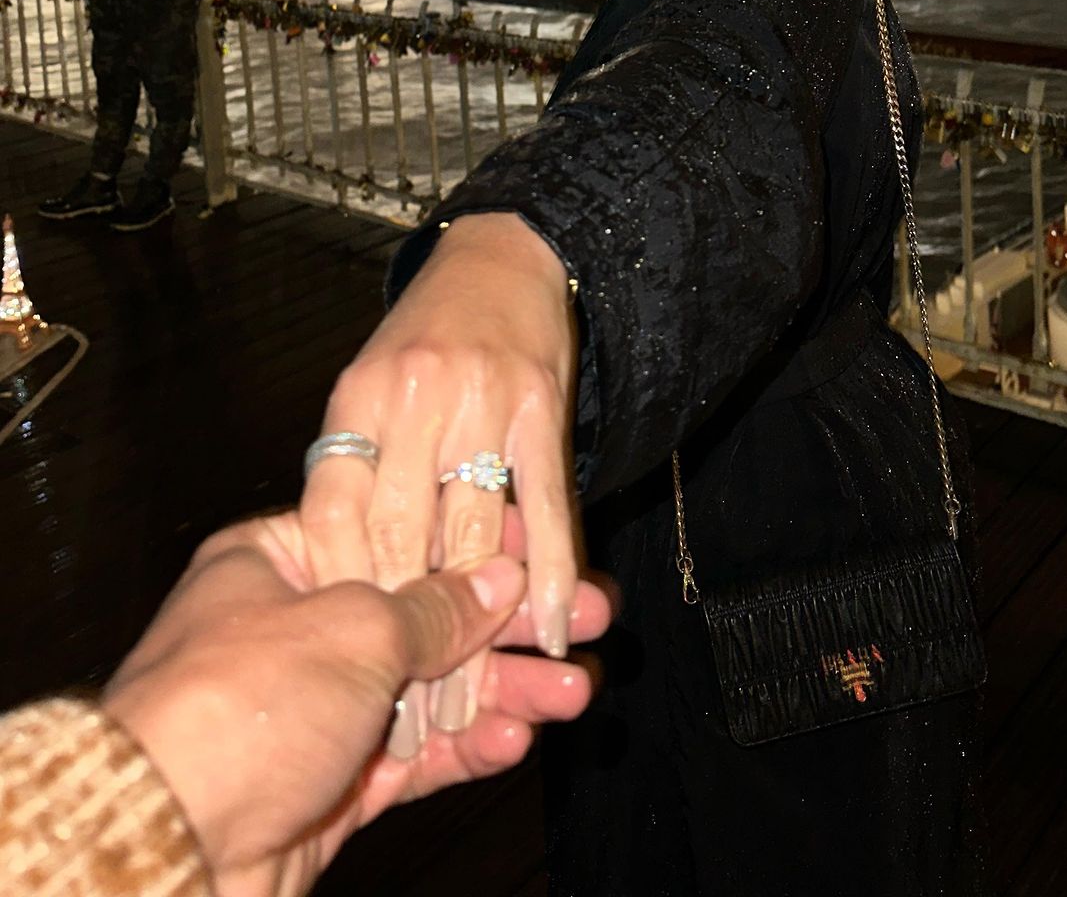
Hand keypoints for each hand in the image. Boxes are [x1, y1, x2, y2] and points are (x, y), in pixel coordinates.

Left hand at [106, 509, 609, 896]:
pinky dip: (469, 747)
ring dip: (503, 691)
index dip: (474, 542)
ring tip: (576, 690)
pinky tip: (522, 738)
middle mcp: (297, 628)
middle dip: (506, 625)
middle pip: (421, 614)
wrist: (167, 844)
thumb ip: (432, 608)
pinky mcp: (331, 787)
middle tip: (586, 621)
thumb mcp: (350, 627)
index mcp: (280, 559)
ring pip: (428, 689)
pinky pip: (414, 756)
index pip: (397, 534)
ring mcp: (315, 711)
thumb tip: (496, 582)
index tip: (544, 548)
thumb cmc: (236, 706)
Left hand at [300, 213, 578, 755]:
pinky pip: (546, 507)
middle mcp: (411, 400)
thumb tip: (344, 595)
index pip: (336, 520)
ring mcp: (479, 401)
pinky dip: (551, 576)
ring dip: (481, 629)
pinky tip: (558, 631)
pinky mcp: (541, 407)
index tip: (350, 680)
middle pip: (402, 543)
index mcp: (356, 401)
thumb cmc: (427, 343)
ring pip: (474, 537)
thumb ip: (358, 480)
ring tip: (486, 700)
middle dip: (408, 640)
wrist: (505, 254)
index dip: (345, 607)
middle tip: (418, 722)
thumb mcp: (371, 397)